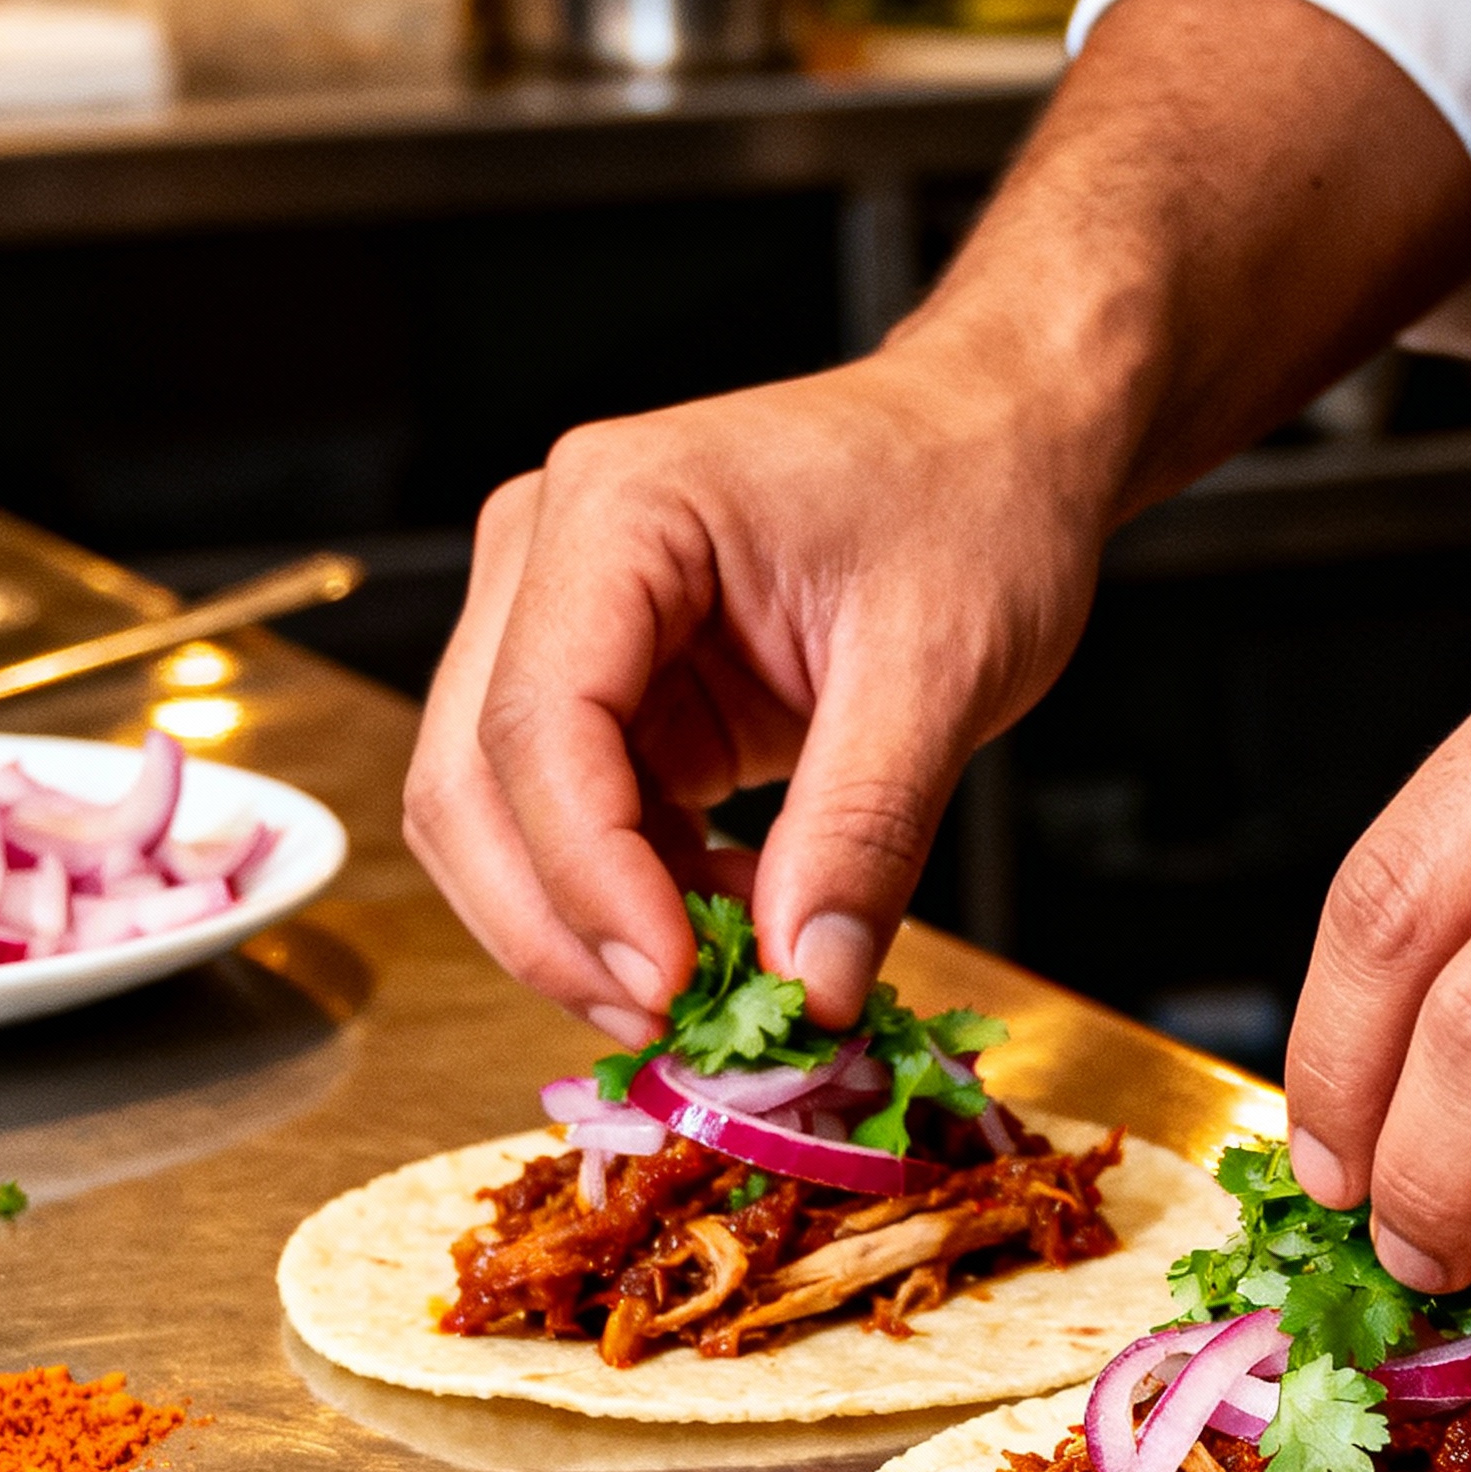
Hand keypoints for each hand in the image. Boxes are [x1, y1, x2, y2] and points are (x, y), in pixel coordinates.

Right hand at [406, 0, 1470, 1034]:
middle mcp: (548, 553)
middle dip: (559, 929)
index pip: (539, 726)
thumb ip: (865, 828)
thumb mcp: (945, 665)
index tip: (674, 988)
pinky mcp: (599, 685)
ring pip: (492, 817)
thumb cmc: (974, 498)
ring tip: (724, 979)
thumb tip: (809, 984)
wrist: (998, 442)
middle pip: (472, 782)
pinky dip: (628, 901)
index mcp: (617, 510)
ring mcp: (557, 618)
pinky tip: (734, 923)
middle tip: (677, 1029)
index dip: (587, 881)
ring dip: (583, 927)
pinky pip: (565, 822)